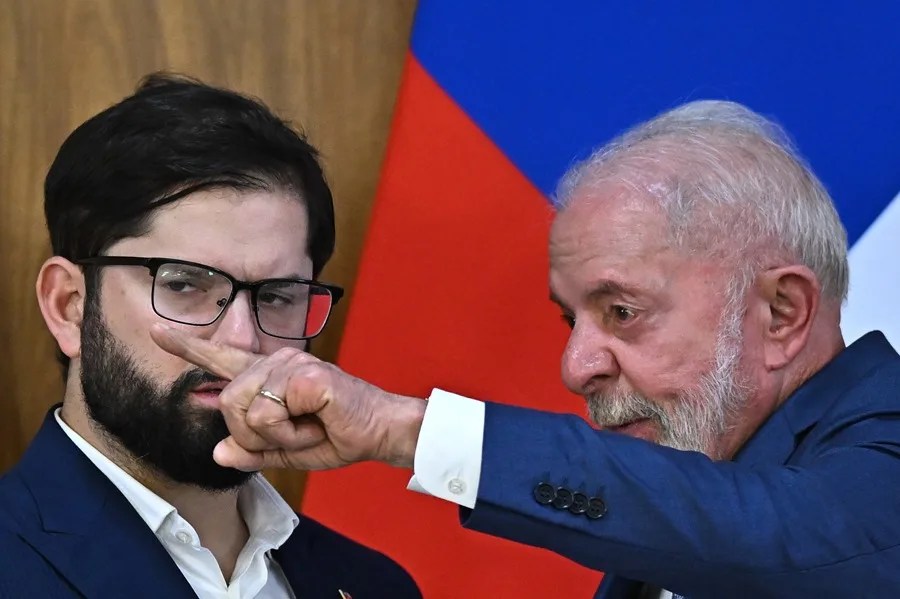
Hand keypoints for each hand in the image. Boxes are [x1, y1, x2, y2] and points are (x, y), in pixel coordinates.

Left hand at [149, 324, 425, 470]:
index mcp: (270, 375)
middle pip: (228, 402)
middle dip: (255, 434)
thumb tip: (219, 452)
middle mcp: (276, 361)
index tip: (156, 331)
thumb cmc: (340, 434)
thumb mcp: (287, 450)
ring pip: (245, 411)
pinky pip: (268, 415)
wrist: (379, 431)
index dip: (187, 347)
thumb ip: (252, 451)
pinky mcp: (303, 375)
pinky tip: (314, 422)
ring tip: (307, 427)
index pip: (222, 359)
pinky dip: (289, 433)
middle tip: (293, 433)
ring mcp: (290, 364)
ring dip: (275, 435)